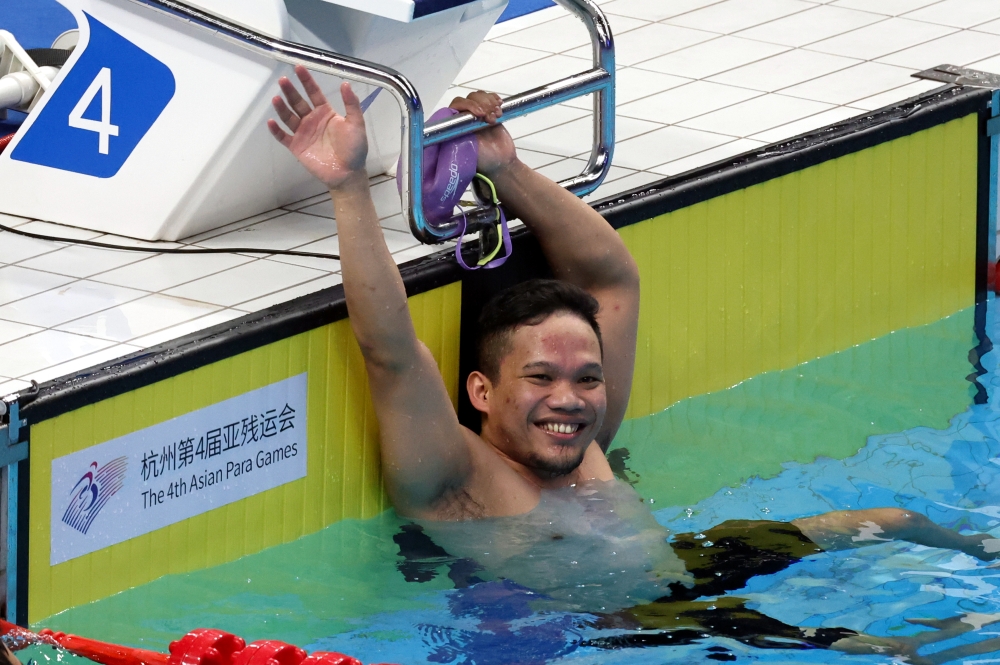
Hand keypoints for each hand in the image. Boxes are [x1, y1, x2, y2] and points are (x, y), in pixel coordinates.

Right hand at [268, 66, 367, 190]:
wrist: (348, 173)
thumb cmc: (354, 149)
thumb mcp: (356, 124)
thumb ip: (351, 104)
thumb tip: (345, 83)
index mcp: (325, 112)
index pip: (314, 92)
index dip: (306, 80)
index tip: (298, 67)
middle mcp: (312, 120)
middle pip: (298, 102)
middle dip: (290, 91)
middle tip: (283, 80)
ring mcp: (303, 133)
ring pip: (288, 117)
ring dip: (282, 108)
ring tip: (276, 98)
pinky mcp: (296, 147)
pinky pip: (283, 137)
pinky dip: (276, 130)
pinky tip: (271, 122)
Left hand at [449, 91, 517, 177]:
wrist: (502, 162)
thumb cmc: (483, 160)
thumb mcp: (467, 150)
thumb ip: (459, 136)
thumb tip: (454, 123)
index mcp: (456, 125)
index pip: (457, 105)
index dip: (468, 105)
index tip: (480, 113)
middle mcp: (465, 118)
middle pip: (469, 98)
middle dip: (482, 104)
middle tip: (490, 118)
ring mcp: (477, 114)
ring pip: (479, 96)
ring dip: (489, 103)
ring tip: (497, 116)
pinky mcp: (489, 112)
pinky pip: (490, 98)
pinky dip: (495, 100)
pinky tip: (499, 109)